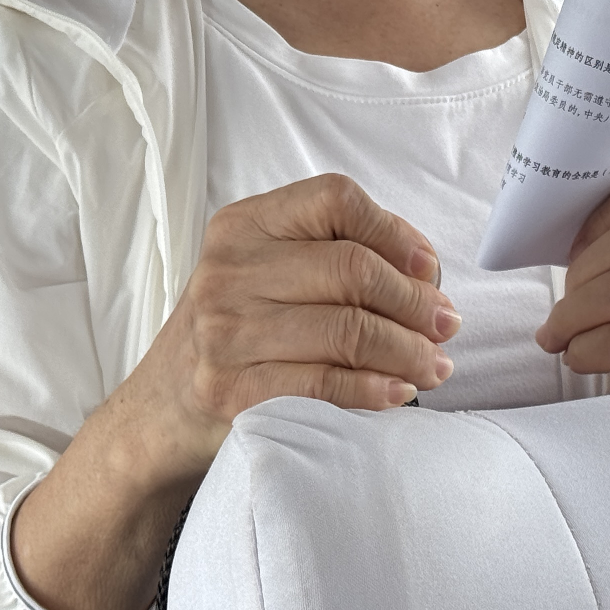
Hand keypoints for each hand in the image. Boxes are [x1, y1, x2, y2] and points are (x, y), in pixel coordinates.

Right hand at [127, 173, 457, 477]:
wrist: (162, 409)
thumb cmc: (236, 332)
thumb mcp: (266, 271)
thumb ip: (334, 254)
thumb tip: (425, 271)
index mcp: (244, 224)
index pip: (335, 199)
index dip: (394, 231)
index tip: (429, 268)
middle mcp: (230, 269)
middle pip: (351, 268)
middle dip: (415, 301)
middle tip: (447, 326)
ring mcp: (225, 330)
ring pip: (348, 329)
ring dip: (408, 351)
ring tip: (436, 365)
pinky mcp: (231, 389)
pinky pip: (324, 383)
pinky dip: (374, 389)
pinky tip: (399, 392)